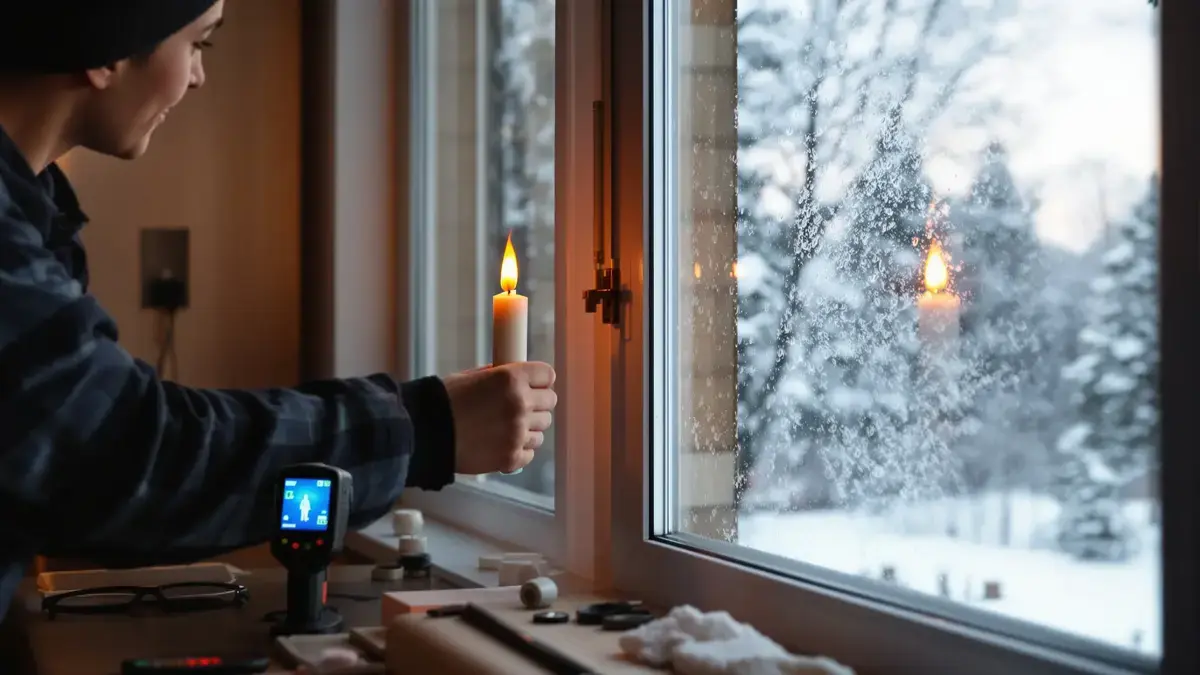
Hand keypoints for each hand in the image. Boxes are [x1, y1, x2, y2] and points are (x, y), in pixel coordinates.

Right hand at [443, 362, 557, 473]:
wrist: (424, 434)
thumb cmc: (443, 402)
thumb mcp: (471, 378)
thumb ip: (497, 377)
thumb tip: (517, 376)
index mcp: (511, 378)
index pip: (547, 375)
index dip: (540, 380)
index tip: (535, 385)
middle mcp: (519, 404)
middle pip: (549, 403)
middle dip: (537, 404)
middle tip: (519, 408)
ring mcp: (517, 433)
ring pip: (541, 430)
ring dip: (528, 429)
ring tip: (506, 429)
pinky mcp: (511, 457)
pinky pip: (530, 453)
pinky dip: (519, 450)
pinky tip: (501, 445)